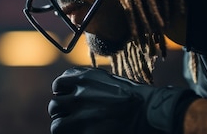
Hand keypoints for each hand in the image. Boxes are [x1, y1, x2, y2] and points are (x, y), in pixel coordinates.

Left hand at [48, 66, 196, 133]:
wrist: (151, 113)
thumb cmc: (134, 97)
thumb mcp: (108, 80)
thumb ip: (86, 82)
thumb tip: (67, 89)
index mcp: (83, 78)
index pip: (59, 86)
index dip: (63, 94)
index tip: (70, 100)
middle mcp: (79, 95)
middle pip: (55, 105)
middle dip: (61, 112)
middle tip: (72, 118)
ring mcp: (82, 115)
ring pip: (57, 125)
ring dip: (64, 127)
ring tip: (74, 129)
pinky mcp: (87, 133)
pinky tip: (82, 132)